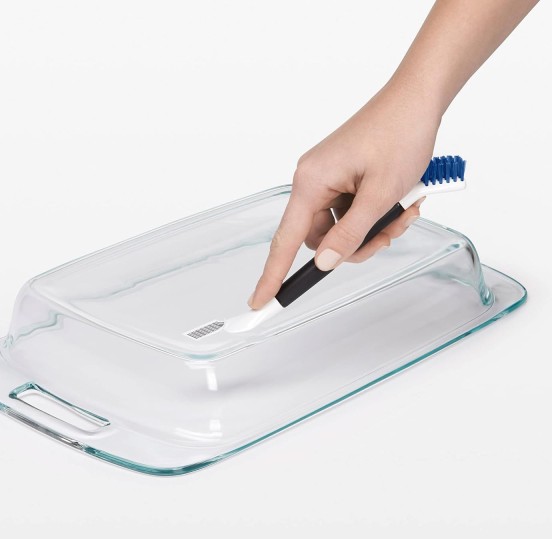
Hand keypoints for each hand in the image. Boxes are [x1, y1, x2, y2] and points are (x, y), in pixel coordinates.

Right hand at [248, 82, 440, 308]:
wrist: (418, 98)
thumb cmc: (399, 134)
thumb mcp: (380, 194)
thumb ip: (350, 234)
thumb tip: (324, 263)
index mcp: (311, 182)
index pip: (285, 240)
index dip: (273, 275)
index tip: (259, 301)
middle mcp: (312, 181)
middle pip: (321, 238)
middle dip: (356, 244)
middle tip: (389, 234)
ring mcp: (328, 179)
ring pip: (340, 228)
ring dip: (373, 229)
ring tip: (403, 210)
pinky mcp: (343, 178)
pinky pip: (351, 212)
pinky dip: (375, 215)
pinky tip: (401, 200)